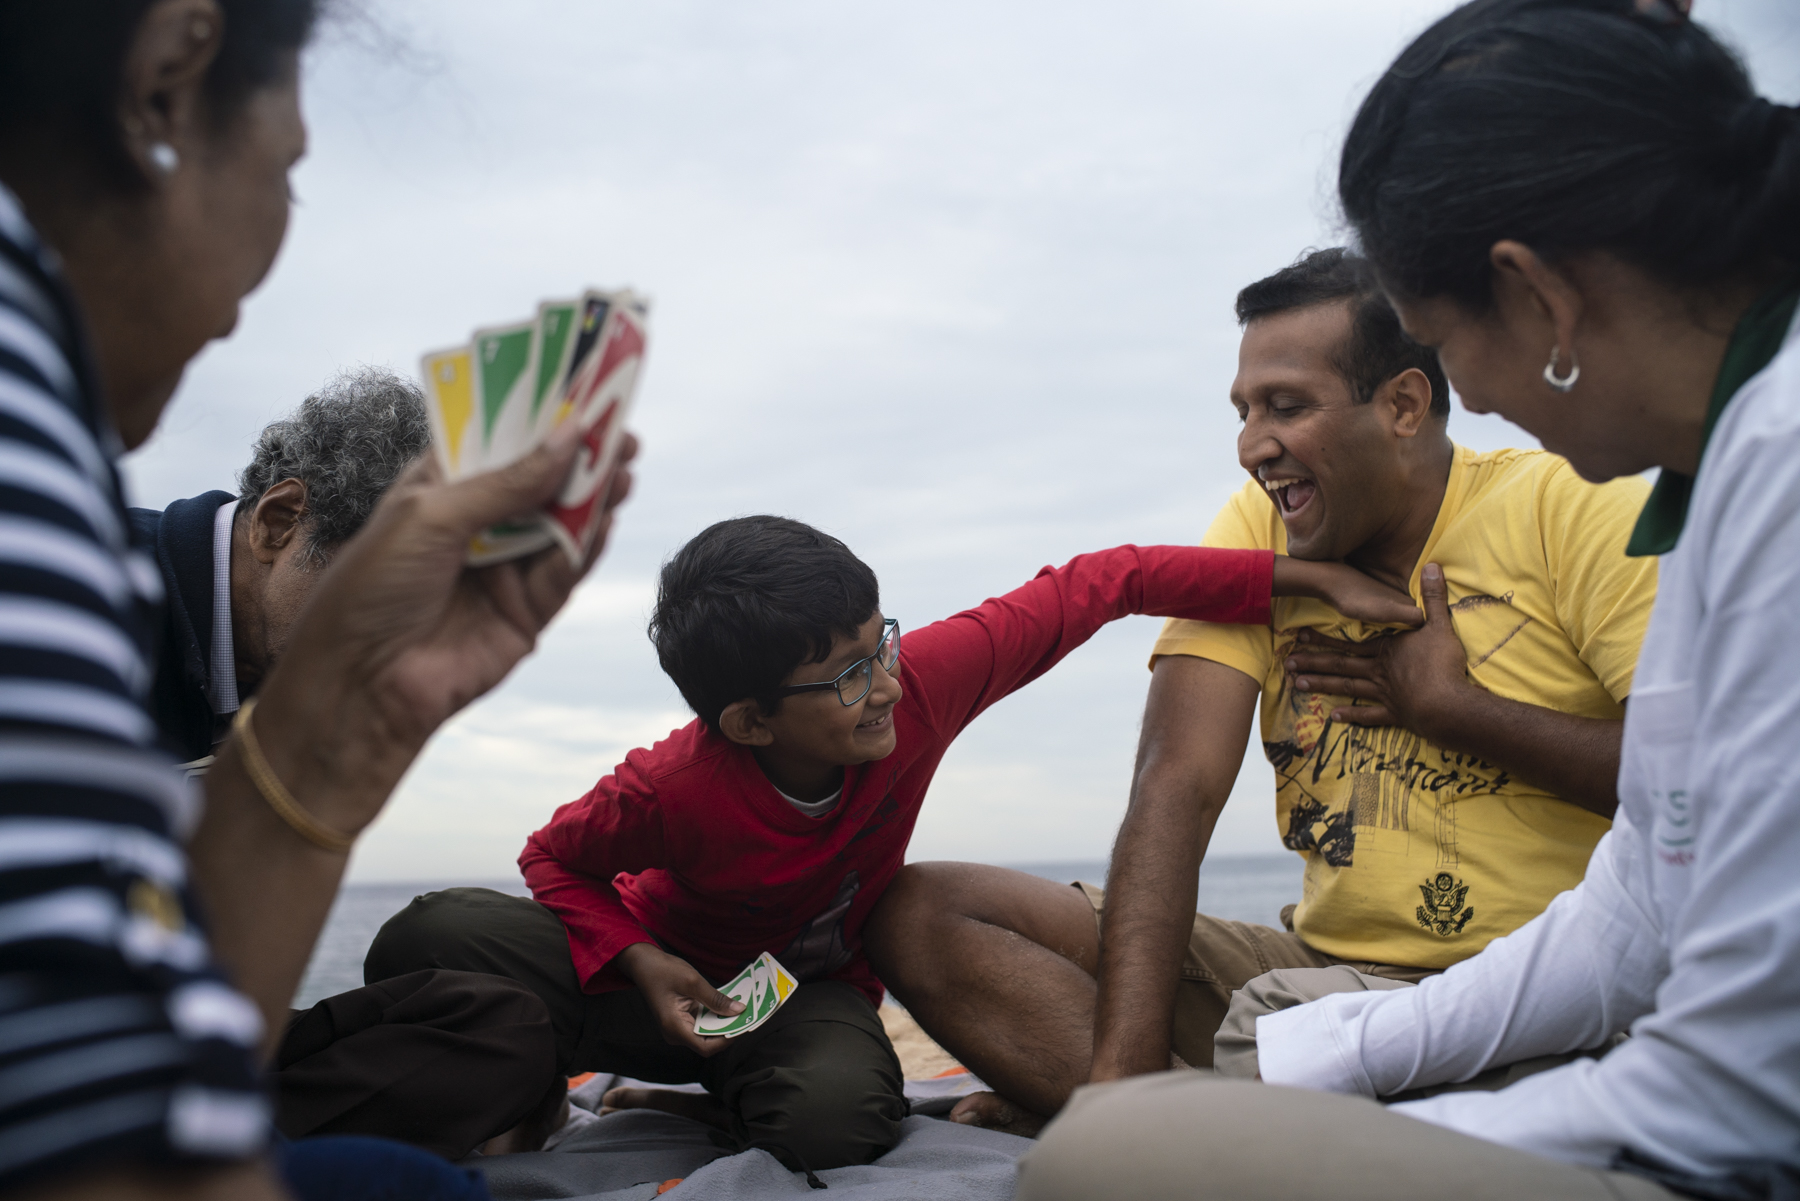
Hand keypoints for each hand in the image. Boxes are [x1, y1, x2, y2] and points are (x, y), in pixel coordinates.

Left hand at [252, 423, 638, 829]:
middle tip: (619, 427)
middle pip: (538, 481)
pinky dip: (588, 546)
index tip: (578, 389)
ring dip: (592, 496)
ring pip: (559, 525)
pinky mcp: (525, 613)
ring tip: (624, 464)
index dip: (536, 417)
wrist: (361, 685)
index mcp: (439, 489)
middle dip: (578, 455)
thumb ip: (506, 483)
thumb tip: (567, 440)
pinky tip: (607, 519)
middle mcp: (474, 525)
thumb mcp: (432, 517)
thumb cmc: (371, 589)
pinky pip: (565, 574)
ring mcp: (502, 568)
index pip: (496, 442)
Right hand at [614, 943, 745, 1057]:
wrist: (644, 964)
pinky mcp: (682, 1020)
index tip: (744, 1026)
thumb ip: (716, 999)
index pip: (706, 1047)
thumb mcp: (693, 982)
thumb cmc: (663, 971)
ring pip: (706, 1033)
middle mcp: (676, 1033)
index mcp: (675, 1027)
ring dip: (723, 1023)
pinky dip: (716, 1017)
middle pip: (708, 1042)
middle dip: (729, 1030)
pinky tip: (728, 1006)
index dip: (727, 1040)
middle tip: (749, 1016)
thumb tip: (739, 1011)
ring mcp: (678, 1028)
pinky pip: (702, 1024)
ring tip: (742, 1011)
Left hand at [1284, 562, 1468, 734]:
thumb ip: (1433, 597)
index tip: (1300, 636)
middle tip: (1288, 663)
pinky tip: (1335, 718)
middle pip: (1341, 666)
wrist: (1448, 705)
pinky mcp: (1394, 715)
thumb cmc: (1442, 664)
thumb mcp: (1439, 625)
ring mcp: (1384, 695)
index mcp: (1386, 651)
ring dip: (1323, 686)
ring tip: (1298, 685)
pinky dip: (1353, 716)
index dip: (1324, 639)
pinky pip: (1370, 715)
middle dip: (1313, 663)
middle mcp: (1378, 672)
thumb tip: (1433, 565)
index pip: (1349, 643)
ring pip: (1347, 688)